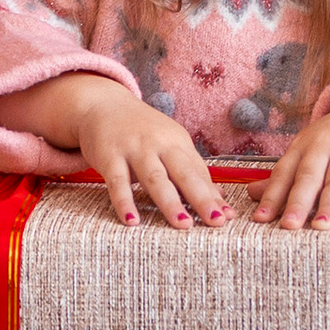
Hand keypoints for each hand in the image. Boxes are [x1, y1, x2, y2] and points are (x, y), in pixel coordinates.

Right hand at [68, 85, 229, 229]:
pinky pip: (117, 182)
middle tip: (216, 221)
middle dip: (201, 197)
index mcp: (178, 142)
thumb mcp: (169, 145)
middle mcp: (159, 144)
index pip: (198, 173)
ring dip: (170, 202)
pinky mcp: (109, 157)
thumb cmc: (141, 131)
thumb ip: (192, 172)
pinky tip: (132, 221)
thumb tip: (220, 200)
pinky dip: (124, 202)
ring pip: (154, 178)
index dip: (212, 196)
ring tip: (183, 225)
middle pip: (183, 173)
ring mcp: (134, 149)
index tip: (227, 218)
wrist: (102, 105)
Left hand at [254, 99, 329, 235]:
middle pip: (309, 177)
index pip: (284, 173)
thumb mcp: (305, 152)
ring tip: (322, 227)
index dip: (271, 196)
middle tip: (289, 225)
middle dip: (298, 201)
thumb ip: (283, 176)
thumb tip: (250, 194)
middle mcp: (324, 148)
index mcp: (303, 147)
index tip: (260, 220)